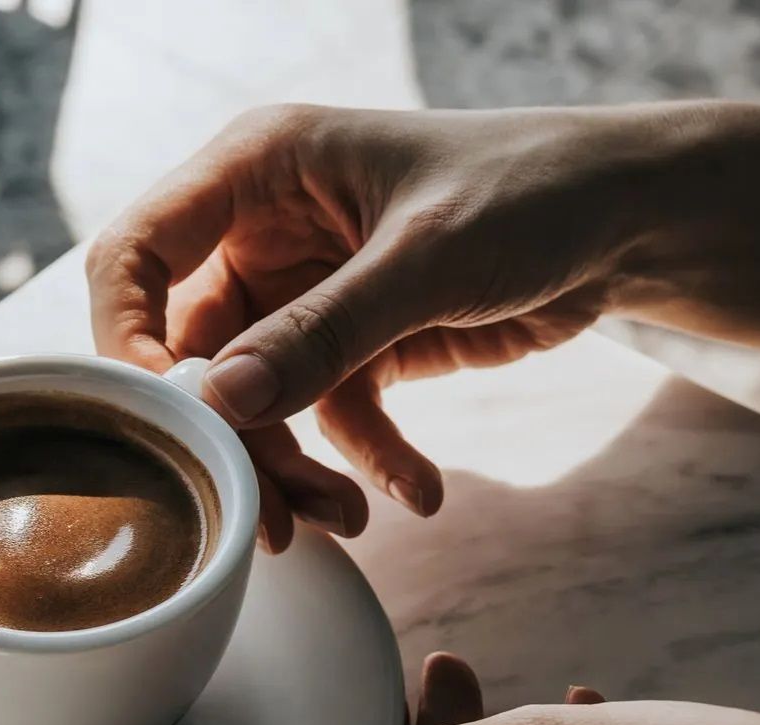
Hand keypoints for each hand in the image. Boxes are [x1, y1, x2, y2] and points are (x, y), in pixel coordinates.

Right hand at [85, 102, 749, 546]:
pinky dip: (362, 461)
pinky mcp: (350, 344)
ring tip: (347, 518)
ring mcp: (301, 294)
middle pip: (194, 351)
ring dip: (294, 466)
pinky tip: (417, 493)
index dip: (128, 340)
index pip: (135, 255)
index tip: (168, 420)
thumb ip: (322, 332)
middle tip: (266, 513)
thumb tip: (221, 407)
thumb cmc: (533, 191)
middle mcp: (261, 232)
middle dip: (231, 436)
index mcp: (255, 172)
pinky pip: (326, 418)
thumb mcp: (427, 258)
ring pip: (254, 400)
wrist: (630, 218)